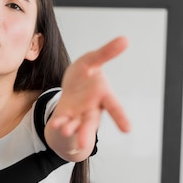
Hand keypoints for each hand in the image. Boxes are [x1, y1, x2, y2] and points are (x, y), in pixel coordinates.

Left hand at [48, 36, 130, 156]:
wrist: (72, 87)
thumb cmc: (85, 74)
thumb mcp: (92, 60)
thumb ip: (106, 53)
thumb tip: (125, 39)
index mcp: (102, 95)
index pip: (113, 107)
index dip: (120, 118)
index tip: (128, 130)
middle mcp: (92, 108)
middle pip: (91, 122)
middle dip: (87, 132)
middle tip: (85, 143)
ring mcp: (78, 115)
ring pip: (76, 126)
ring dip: (71, 130)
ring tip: (65, 131)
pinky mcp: (66, 116)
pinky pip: (62, 121)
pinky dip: (59, 124)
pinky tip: (54, 126)